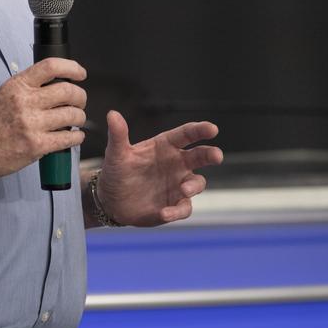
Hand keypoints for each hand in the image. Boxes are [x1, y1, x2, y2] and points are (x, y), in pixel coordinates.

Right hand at [0, 58, 86, 182]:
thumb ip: (26, 89)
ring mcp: (31, 124)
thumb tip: (53, 88)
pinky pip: (68, 138)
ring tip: (75, 122)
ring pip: (73, 115)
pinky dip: (76, 137)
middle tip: (79, 103)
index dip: (72, 67)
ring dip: (79, 118)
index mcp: (17, 86)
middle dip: (81, 97)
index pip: (51, 66)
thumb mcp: (2, 96)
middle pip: (68, 91)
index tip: (80, 74)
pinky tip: (73, 137)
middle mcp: (25, 101)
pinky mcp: (36, 146)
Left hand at [96, 110, 222, 226]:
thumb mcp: (116, 154)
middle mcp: (177, 163)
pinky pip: (183, 207)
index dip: (200, 130)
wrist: (110, 201)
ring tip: (183, 190)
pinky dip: (177, 211)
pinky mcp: (175, 204)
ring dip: (193, 186)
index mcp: (165, 146)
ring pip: (197, 183)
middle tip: (217, 156)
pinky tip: (164, 213)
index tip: (212, 129)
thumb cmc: (117, 172)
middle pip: (201, 156)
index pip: (186, 134)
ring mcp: (178, 184)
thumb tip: (112, 114)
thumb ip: (118, 135)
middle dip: (211, 155)